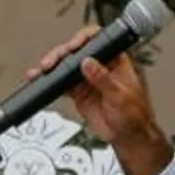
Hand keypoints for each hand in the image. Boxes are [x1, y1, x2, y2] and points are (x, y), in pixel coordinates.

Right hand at [32, 25, 161, 157]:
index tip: (73, 47)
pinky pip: (61, 83)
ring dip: (53, 66)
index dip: (83, 39)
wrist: (126, 136)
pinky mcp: (77, 91)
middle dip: (61, 54)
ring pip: (65, 65)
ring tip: (41, 70)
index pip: (98, 40)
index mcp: (114, 60)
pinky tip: (41, 80)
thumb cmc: (134, 114)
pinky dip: (50, 82)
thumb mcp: (120, 96)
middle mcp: (99, 65)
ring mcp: (87, 78)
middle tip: (52, 62)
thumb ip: (103, 78)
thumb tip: (88, 62)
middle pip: (76, 51)